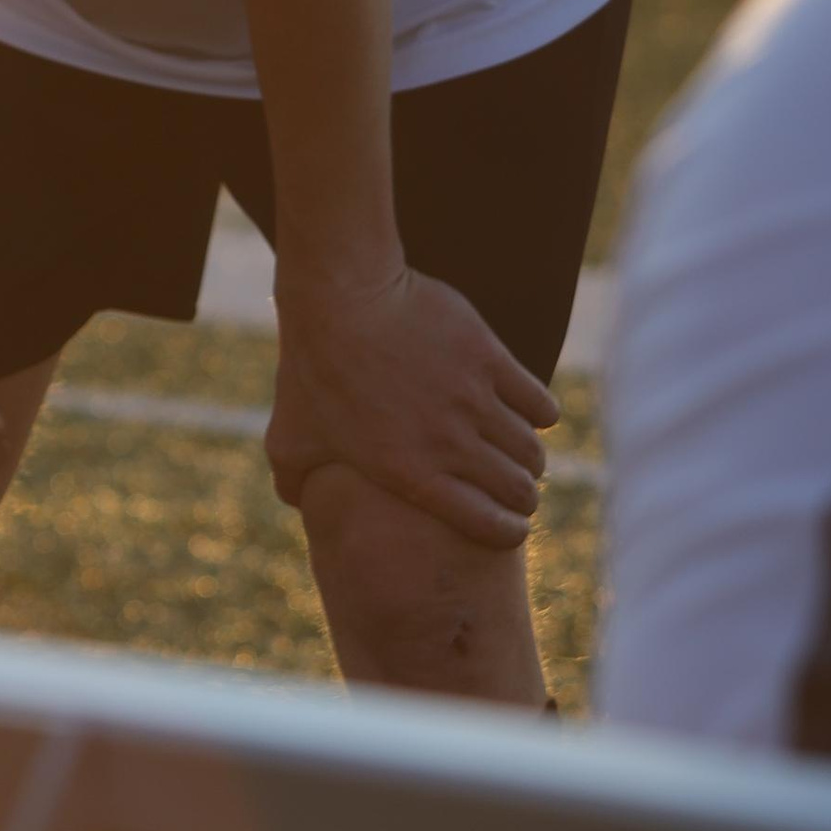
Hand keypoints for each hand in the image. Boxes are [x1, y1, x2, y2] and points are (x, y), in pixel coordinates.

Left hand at [266, 262, 554, 548]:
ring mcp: (474, 401)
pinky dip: (542, 414)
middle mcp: (450, 444)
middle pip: (518, 488)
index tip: (515, 528)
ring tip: (524, 454)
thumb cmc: (311, 370)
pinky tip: (533, 413)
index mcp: (410, 474)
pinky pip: (539, 402)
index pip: (485, 523)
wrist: (340, 299)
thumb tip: (298, 506)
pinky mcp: (490, 359)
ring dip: (531, 457)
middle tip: (521, 491)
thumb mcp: (288, 438)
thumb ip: (294, 482)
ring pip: (530, 447)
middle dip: (524, 496)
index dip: (507, 531)